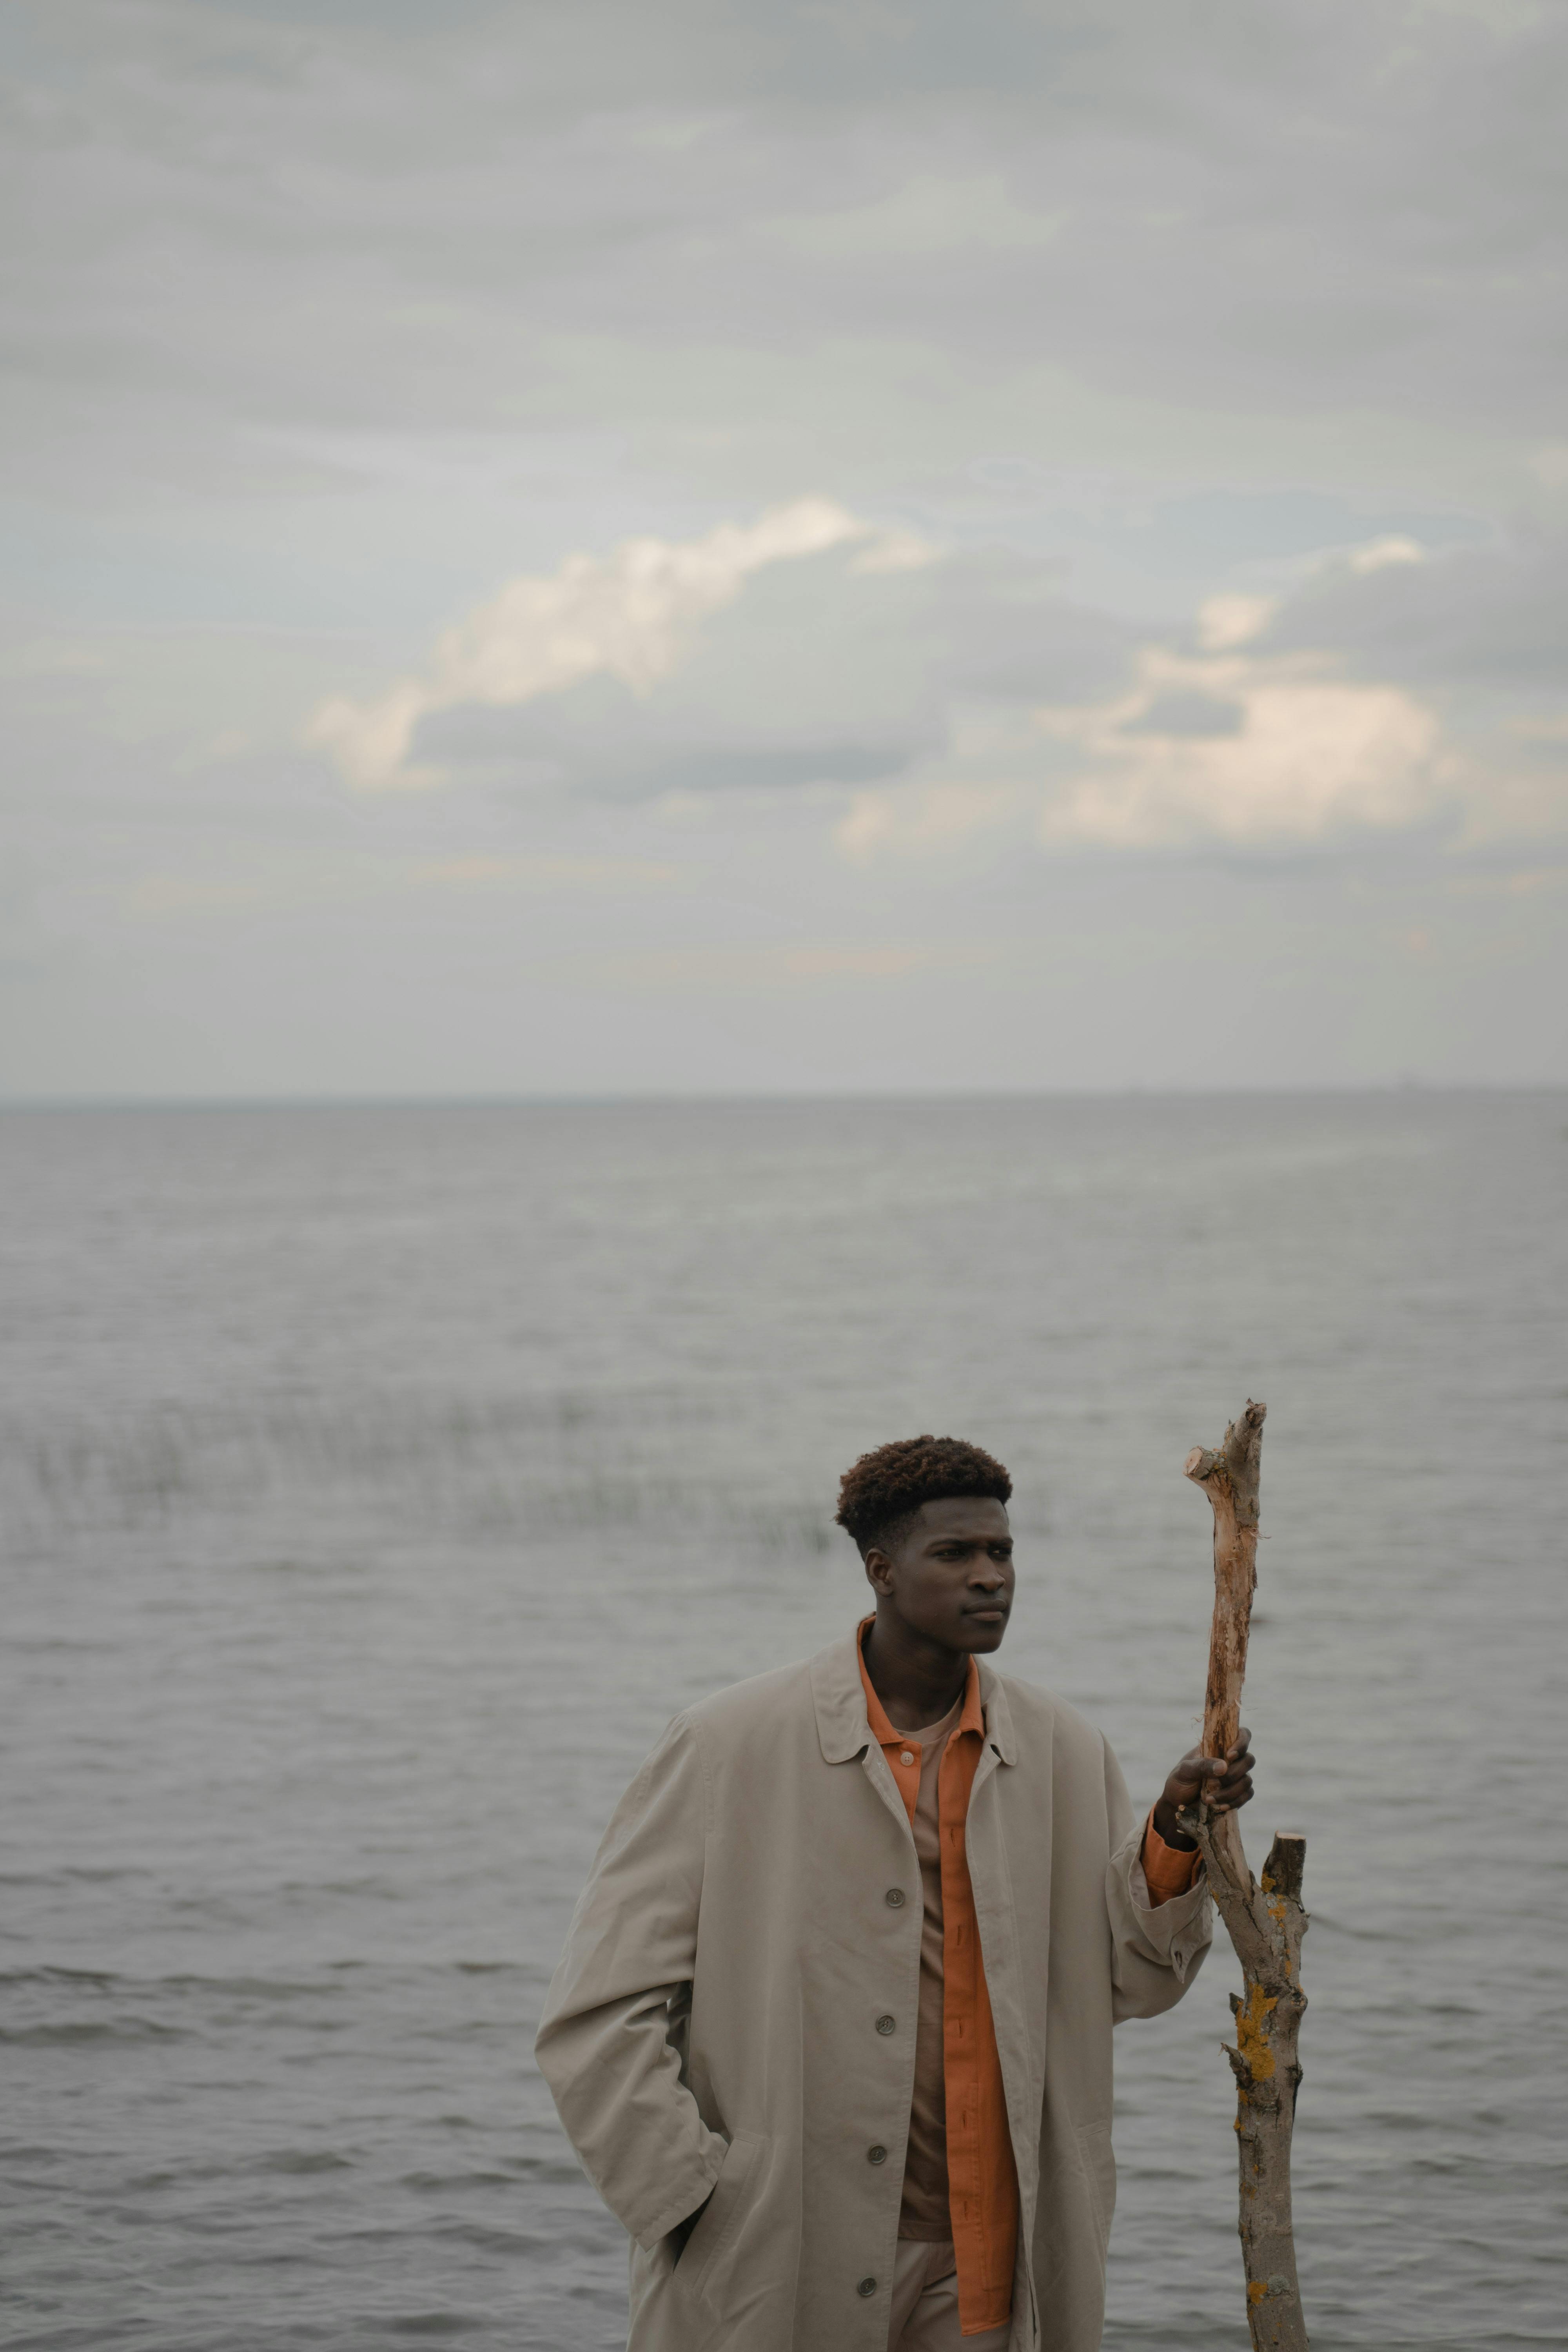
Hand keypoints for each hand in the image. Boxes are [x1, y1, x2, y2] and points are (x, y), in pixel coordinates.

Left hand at [1151, 1729, 1254, 1848]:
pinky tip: (1220, 1806)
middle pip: (1249, 1759)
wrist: (1177, 1804)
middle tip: (1212, 1783)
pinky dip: (1235, 1802)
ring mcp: (1235, 1777)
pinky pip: (1247, 1795)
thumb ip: (1202, 1766)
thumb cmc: (1179, 1781)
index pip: (1241, 1734)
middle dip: (1233, 1774)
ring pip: (1248, 1780)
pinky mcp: (1237, 1793)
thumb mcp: (1185, 1771)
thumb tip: (1224, 1766)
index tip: (1229, 1756)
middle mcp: (1230, 1760)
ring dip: (1230, 1792)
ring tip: (1208, 1799)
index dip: (1241, 1742)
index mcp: (1218, 1747)